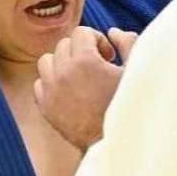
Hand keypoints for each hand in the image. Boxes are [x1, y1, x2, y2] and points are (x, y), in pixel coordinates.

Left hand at [34, 27, 137, 149]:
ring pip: (47, 61)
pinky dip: (52, 83)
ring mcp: (51, 91)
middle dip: (81, 51)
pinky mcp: (46, 108)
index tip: (109, 56)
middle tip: (99, 67)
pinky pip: (40, 84)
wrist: (117, 143)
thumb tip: (113, 32)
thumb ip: (128, 43)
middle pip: (64, 45)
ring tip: (80, 76)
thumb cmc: (131, 105)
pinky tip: (70, 91)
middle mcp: (63, 73)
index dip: (97, 40)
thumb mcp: (137, 70)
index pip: (81, 32)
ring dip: (63, 64)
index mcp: (84, 60)